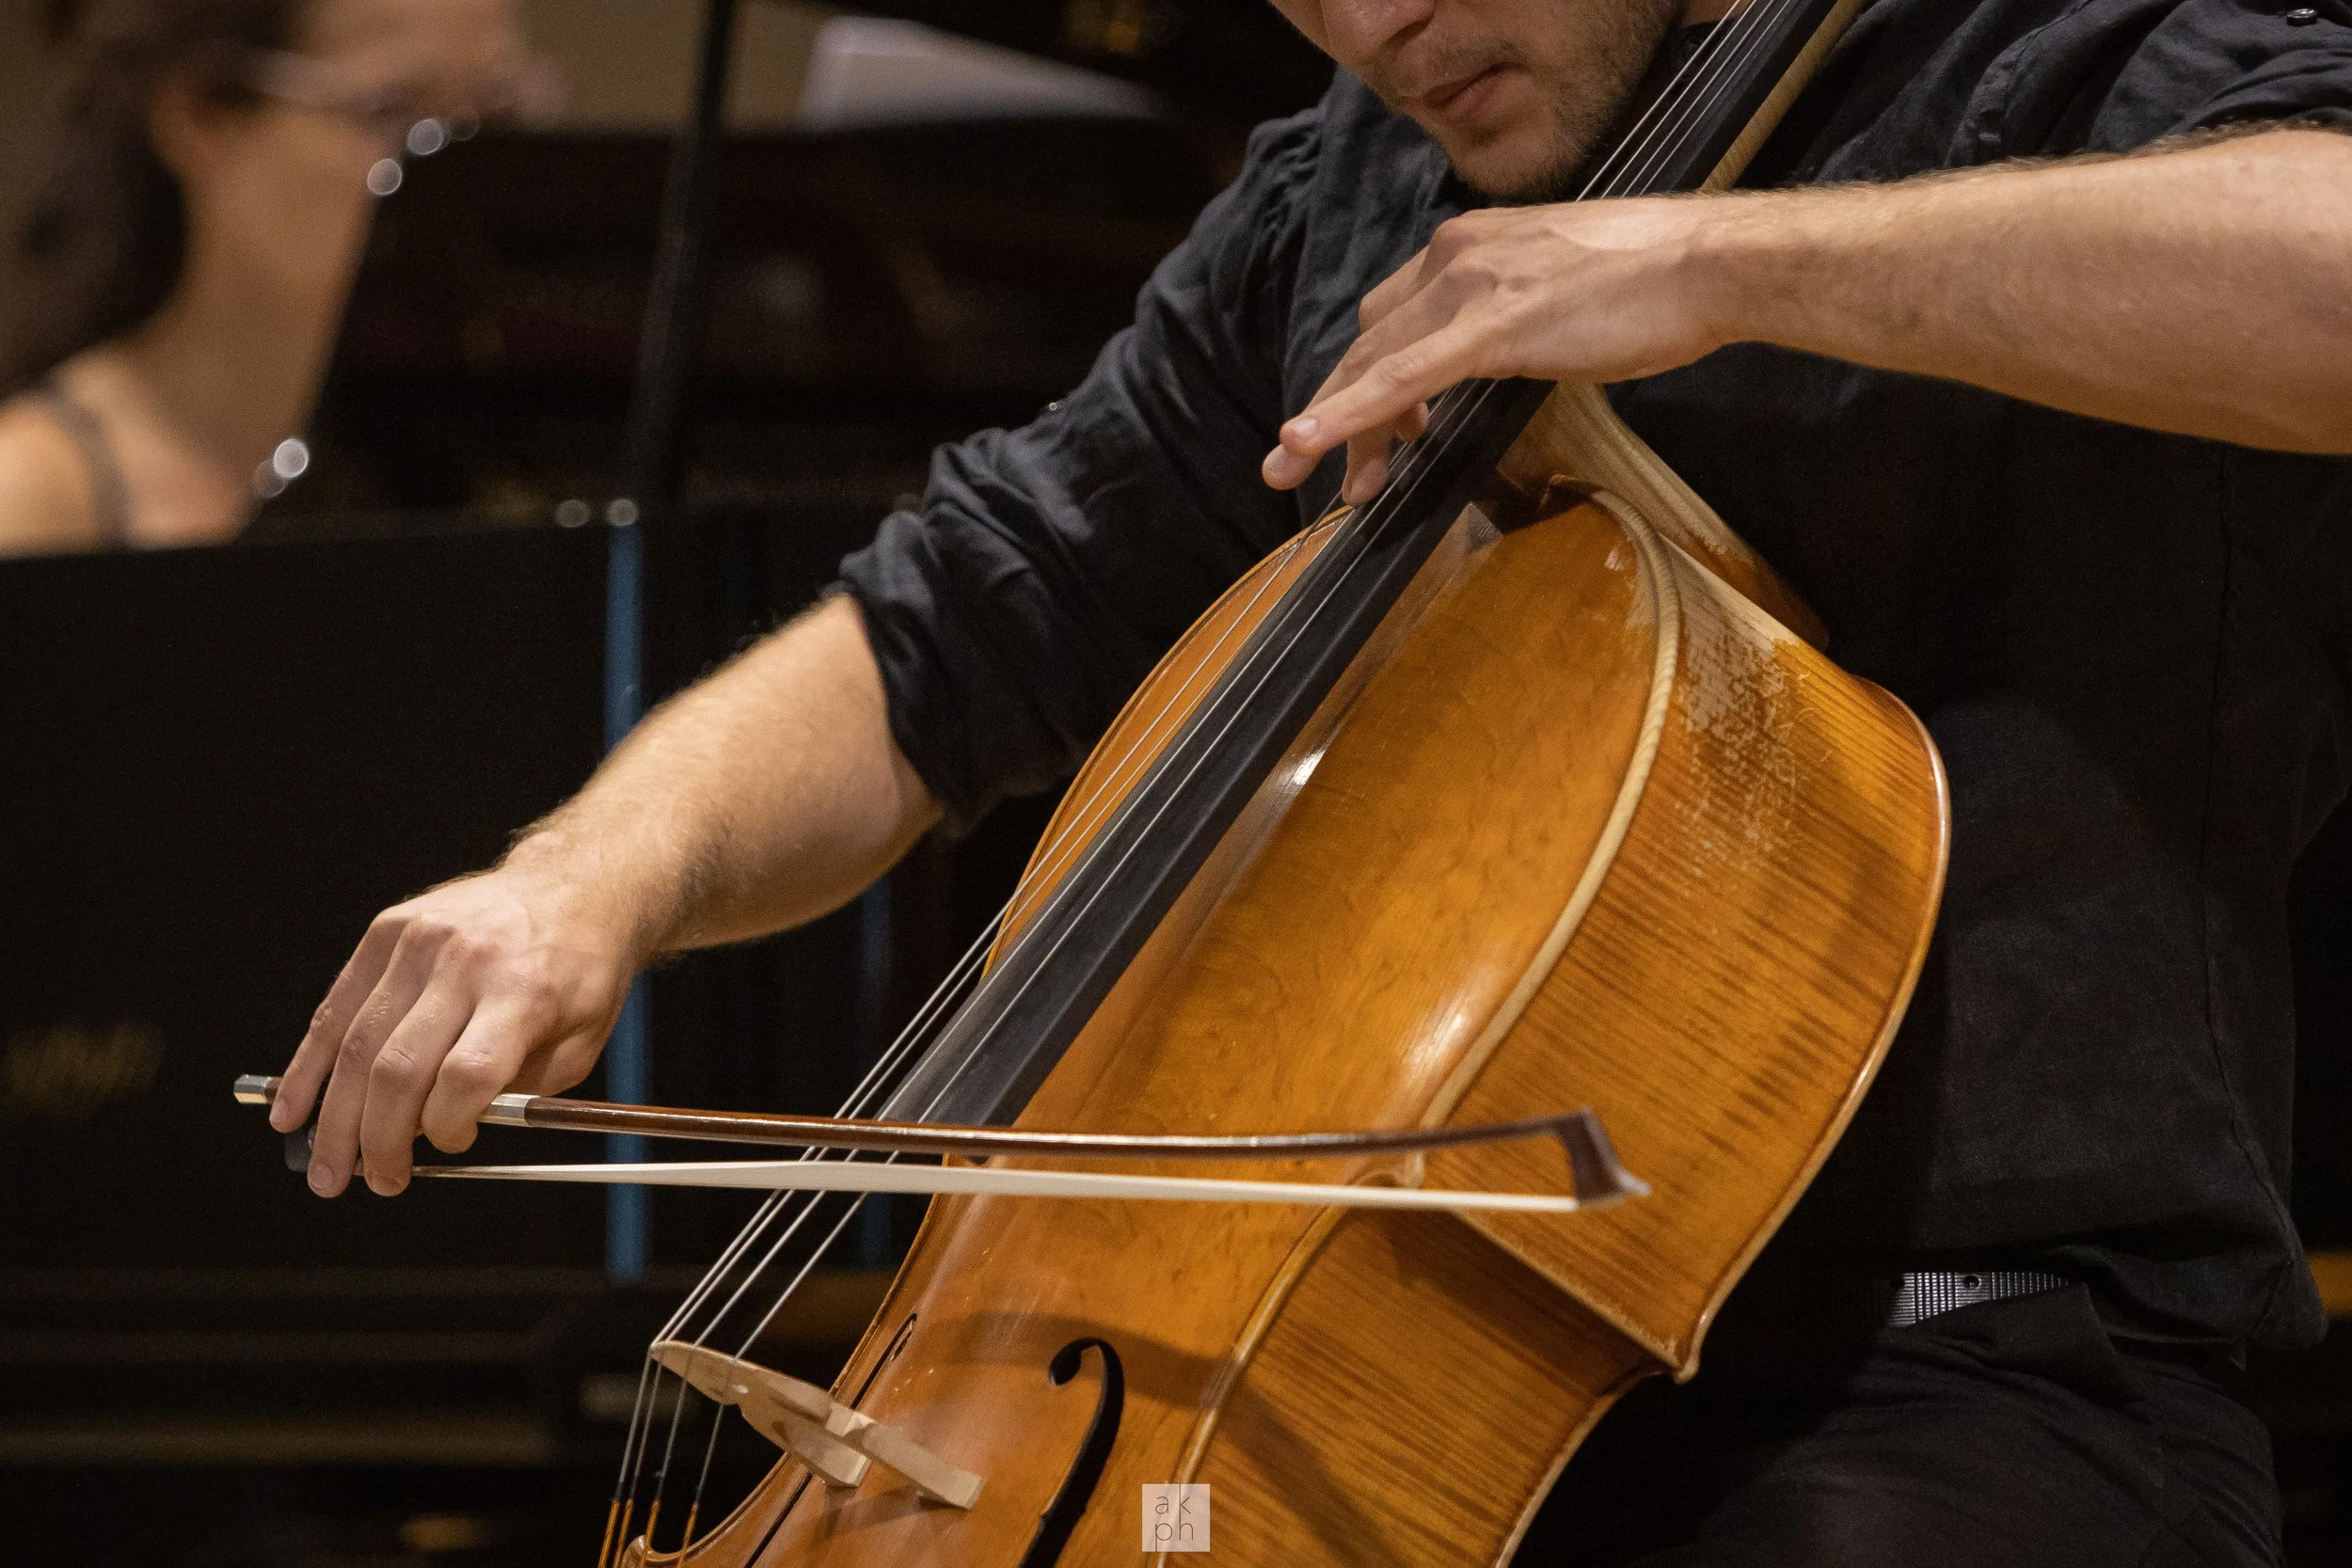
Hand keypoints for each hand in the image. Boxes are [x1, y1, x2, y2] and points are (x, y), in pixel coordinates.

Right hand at [268, 860, 639, 1195]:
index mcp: (525, 992)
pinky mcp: (387, 930)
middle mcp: (466, 963)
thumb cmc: (581, 973)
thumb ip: (516, 1093)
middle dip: (378, 1141)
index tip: (454, 1146)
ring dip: (334, 1118)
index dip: (448, 1127)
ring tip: (327, 1170)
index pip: (466, 1076)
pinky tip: (293, 1110)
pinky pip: (338, 1007)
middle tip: (375, 1183)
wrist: (575, 887)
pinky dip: (310, 1066)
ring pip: (357, 1044)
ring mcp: (420, 941)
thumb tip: (436, 1137)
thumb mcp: (579, 1043)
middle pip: (399, 1068)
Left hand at [1260, 195, 1736, 499]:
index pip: (1394, 316)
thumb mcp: (1565, 287)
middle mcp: (1456, 255)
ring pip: (1375, 362)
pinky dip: (1345, 412)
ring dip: (1335, 423)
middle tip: (1306, 463)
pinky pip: (1398, 378)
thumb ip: (1517, 310)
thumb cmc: (1657, 282)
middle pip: (1372, 342)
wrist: (1709, 264)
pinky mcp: (1490, 327)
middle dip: (1335, 408)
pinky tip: (1305, 441)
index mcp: (1473, 243)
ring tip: (1309, 474)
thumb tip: (1508, 345)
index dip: (1366, 376)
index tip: (1371, 428)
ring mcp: (1470, 287)